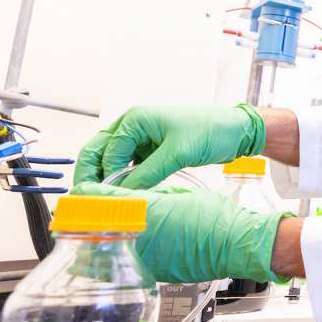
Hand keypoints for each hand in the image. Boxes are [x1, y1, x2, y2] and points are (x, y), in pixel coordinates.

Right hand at [74, 104, 265, 188]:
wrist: (236, 131)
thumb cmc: (210, 131)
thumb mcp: (178, 153)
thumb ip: (148, 172)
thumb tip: (122, 193)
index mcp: (135, 119)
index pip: (107, 150)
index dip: (102, 175)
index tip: (99, 197)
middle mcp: (133, 127)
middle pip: (100, 151)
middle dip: (92, 174)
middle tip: (85, 199)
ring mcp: (142, 140)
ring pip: (113, 161)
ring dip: (107, 178)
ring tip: (103, 202)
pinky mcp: (152, 152)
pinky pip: (130, 167)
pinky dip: (125, 180)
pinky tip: (124, 196)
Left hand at [74, 182, 286, 283]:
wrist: (238, 247)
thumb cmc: (218, 221)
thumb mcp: (181, 196)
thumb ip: (153, 195)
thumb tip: (136, 195)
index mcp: (145, 212)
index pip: (100, 199)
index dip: (87, 192)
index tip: (82, 190)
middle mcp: (139, 237)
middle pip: (95, 226)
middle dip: (88, 218)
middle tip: (85, 210)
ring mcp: (144, 258)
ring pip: (107, 247)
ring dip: (102, 236)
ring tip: (101, 228)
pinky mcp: (152, 272)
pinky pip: (127, 261)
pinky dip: (122, 252)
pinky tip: (127, 246)